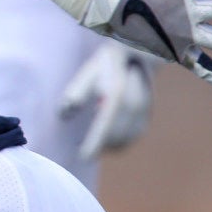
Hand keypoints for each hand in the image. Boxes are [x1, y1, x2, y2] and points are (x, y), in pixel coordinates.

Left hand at [61, 41, 161, 159]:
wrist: (135, 54)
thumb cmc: (103, 67)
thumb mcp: (86, 75)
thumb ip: (75, 94)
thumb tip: (63, 116)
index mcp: (117, 94)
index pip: (105, 127)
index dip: (95, 144)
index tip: (82, 156)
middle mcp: (134, 104)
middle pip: (118, 136)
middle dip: (101, 147)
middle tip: (84, 153)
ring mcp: (145, 110)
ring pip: (128, 138)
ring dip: (111, 146)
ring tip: (95, 147)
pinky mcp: (148, 113)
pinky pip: (135, 135)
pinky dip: (122, 142)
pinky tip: (109, 143)